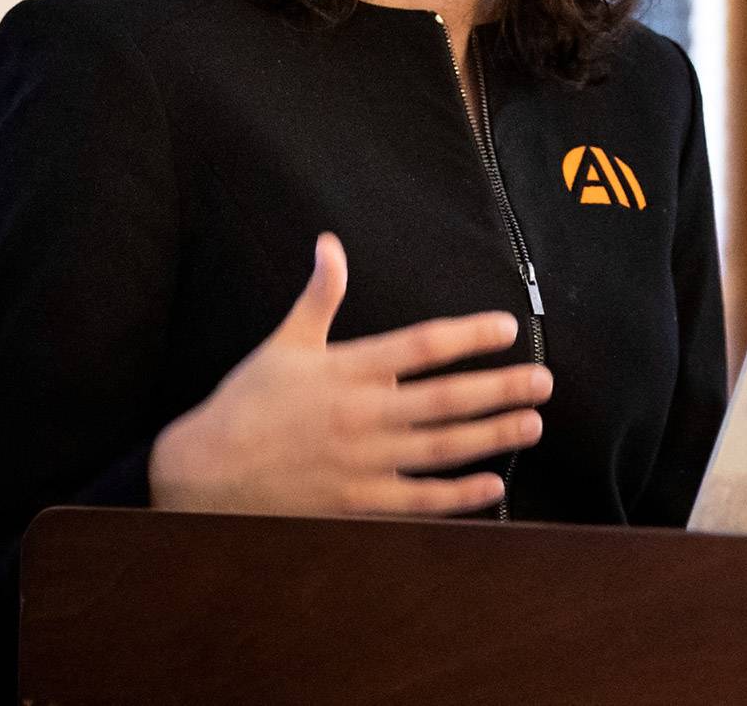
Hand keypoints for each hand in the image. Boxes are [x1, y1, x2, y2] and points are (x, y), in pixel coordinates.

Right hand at [148, 231, 550, 516]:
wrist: (202, 476)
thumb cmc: (247, 403)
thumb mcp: (284, 342)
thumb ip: (319, 294)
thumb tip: (329, 243)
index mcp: (347, 370)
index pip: (421, 346)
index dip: (468, 334)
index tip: (507, 326)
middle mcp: (361, 415)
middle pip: (445, 399)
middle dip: (500, 388)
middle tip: (544, 381)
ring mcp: (361, 463)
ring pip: (441, 449)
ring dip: (492, 436)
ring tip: (533, 425)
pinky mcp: (356, 504)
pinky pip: (417, 501)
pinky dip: (458, 496)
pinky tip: (493, 486)